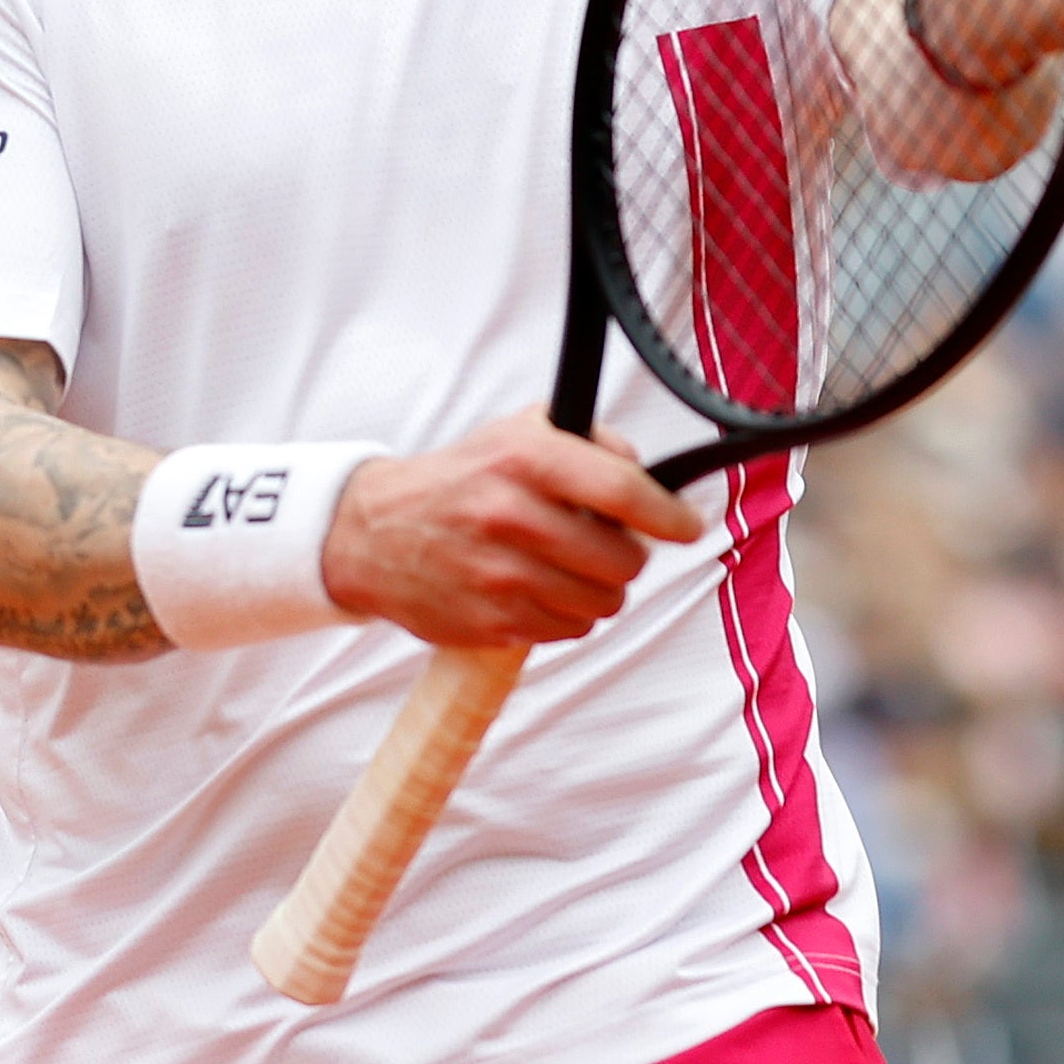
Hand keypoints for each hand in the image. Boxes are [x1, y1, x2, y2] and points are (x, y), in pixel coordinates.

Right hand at [321, 416, 704, 646]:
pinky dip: (565, 614)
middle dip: (626, 556)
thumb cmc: (462, 480)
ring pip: (601, 603)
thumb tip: (652, 480)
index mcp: (525, 461)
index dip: (668, 515)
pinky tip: (537, 589)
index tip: (688, 525)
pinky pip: (568, 630)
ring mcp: (500, 577)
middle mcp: (512, 517)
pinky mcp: (491, 623)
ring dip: (598, 590)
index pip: (622, 491)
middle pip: (622, 560)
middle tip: (605, 544)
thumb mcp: (520, 433)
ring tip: (567, 567)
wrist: (375, 534)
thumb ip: (592, 443)